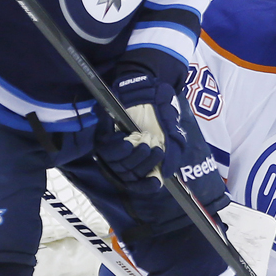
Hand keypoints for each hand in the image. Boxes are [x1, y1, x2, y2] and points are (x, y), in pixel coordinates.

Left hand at [95, 70, 228, 211]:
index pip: (140, 183)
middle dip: (145, 165)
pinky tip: (129, 142)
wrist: (148, 89)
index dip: (146, 186)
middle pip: (130, 175)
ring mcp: (114, 149)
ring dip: (134, 158)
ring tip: (146, 145)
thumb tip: (167, 173)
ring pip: (119, 165)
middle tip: (156, 150)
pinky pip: (107, 150)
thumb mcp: (172, 133)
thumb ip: (172, 153)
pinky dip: (119, 149)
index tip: (156, 183)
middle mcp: (126, 158)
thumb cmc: (160, 113)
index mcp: (141, 161)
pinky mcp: (103, 137)